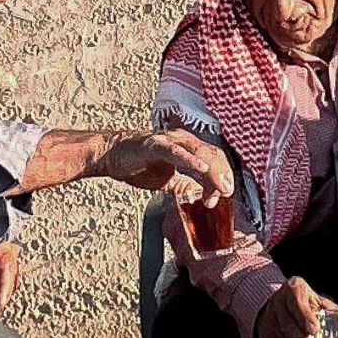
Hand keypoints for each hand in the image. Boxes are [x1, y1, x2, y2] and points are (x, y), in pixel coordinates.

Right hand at [104, 130, 234, 203]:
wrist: (111, 154)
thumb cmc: (137, 163)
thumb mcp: (167, 180)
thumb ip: (184, 186)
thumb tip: (200, 196)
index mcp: (188, 148)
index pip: (215, 161)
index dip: (222, 178)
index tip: (221, 197)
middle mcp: (183, 140)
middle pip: (213, 154)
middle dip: (223, 175)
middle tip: (227, 192)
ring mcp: (170, 141)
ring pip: (200, 152)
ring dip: (213, 170)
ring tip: (221, 185)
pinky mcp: (155, 144)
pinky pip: (177, 152)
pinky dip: (191, 160)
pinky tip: (201, 168)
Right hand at [255, 277, 332, 337]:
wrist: (278, 304)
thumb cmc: (303, 303)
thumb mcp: (321, 304)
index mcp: (294, 288)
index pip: (297, 299)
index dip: (305, 315)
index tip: (314, 329)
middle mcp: (279, 301)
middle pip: (288, 324)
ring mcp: (269, 318)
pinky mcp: (264, 333)